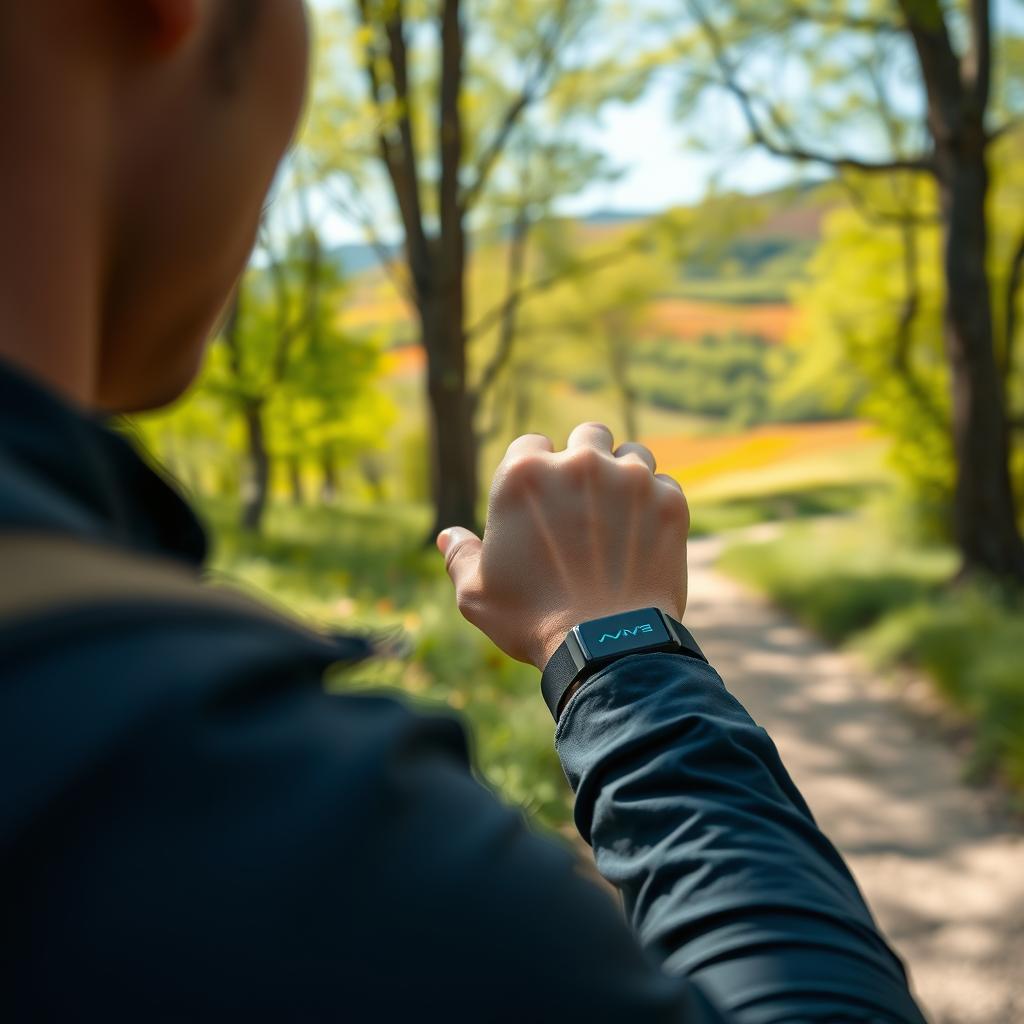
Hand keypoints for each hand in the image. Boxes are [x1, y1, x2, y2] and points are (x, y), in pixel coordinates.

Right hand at [437, 422, 689, 670]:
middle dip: (585, 458)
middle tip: (585, 498)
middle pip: (587, 435)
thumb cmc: (533, 621)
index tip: (543, 499)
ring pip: (632, 454)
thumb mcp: (477, 594)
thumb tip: (449, 537)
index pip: (530, 445)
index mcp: (524, 476)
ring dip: (625, 475)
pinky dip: (657, 504)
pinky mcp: (670, 502)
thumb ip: (461, 557)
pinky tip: (645, 535)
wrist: (608, 647)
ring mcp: (630, 479)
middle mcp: (578, 464)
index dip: (536, 471)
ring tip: (620, 512)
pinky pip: (666, 486)